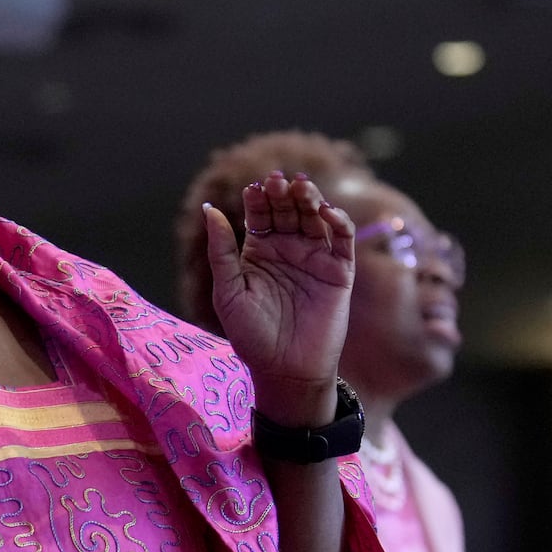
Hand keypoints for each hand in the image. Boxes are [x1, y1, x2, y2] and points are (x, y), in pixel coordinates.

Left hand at [203, 171, 353, 416]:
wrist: (285, 369)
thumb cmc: (251, 334)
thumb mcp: (228, 292)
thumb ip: (221, 251)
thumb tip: (209, 209)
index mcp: (259, 251)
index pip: (259, 214)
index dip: (258, 199)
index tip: (254, 189)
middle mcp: (287, 249)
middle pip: (287, 210)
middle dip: (283, 194)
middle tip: (277, 182)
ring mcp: (314, 258)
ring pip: (315, 218)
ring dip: (309, 200)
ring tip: (300, 188)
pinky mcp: (339, 271)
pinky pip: (341, 239)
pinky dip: (337, 221)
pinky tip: (325, 211)